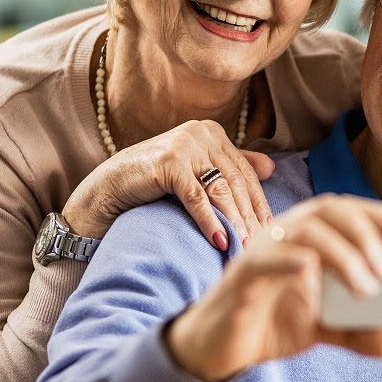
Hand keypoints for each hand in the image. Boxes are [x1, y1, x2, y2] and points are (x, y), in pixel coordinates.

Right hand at [62, 119, 276, 250]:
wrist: (109, 187)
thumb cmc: (154, 181)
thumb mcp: (196, 170)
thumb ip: (230, 166)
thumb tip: (272, 167)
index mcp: (212, 133)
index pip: (245, 172)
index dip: (259, 203)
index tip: (271, 230)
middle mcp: (201, 133)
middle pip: (235, 182)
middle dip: (250, 217)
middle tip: (262, 245)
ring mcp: (185, 145)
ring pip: (220, 190)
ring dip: (235, 223)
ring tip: (244, 248)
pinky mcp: (169, 162)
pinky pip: (197, 198)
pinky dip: (210, 222)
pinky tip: (221, 241)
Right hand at [166, 195, 381, 381]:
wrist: (218, 349)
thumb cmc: (270, 323)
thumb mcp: (321, 330)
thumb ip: (356, 332)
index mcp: (308, 237)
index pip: (346, 211)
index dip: (378, 215)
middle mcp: (285, 234)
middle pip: (327, 209)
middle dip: (364, 232)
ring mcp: (263, 250)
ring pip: (304, 230)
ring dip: (341, 252)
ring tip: (365, 286)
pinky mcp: (243, 275)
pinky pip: (266, 258)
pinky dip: (291, 260)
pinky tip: (312, 272)